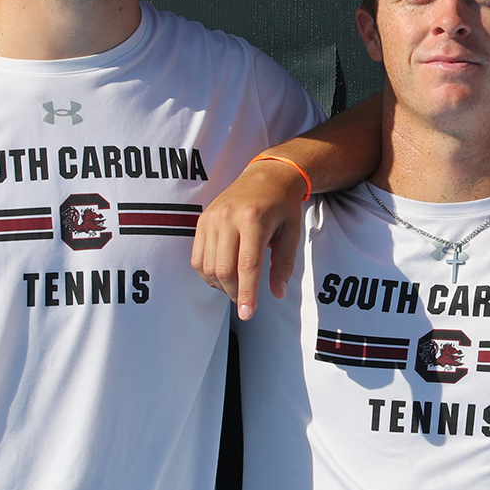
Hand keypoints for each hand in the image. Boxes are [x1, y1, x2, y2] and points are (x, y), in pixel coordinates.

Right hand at [193, 160, 309, 319]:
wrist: (266, 175)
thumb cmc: (282, 206)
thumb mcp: (292, 233)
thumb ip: (283, 264)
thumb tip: (277, 293)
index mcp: (254, 220)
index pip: (247, 265)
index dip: (247, 293)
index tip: (248, 313)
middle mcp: (228, 218)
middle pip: (224, 269)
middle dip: (234, 293)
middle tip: (246, 301)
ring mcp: (211, 219)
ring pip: (208, 267)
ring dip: (220, 285)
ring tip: (236, 285)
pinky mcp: (202, 221)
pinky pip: (197, 257)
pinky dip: (208, 274)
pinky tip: (222, 275)